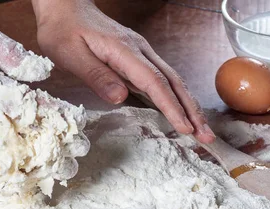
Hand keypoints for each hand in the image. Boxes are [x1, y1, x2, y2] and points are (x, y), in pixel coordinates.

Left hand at [32, 0, 215, 142]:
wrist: (65, 7)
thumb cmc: (63, 31)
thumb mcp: (71, 55)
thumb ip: (96, 76)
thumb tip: (121, 98)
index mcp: (124, 51)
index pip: (154, 83)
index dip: (171, 107)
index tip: (185, 128)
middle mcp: (140, 50)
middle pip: (173, 82)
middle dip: (192, 110)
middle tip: (206, 135)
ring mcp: (141, 52)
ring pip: (172, 80)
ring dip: (188, 104)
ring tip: (200, 128)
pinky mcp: (137, 56)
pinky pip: (162, 78)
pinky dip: (175, 96)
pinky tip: (180, 110)